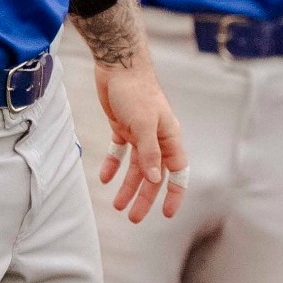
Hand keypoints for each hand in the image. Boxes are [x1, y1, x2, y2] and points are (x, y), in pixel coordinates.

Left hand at [93, 58, 186, 222]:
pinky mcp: (122, 126)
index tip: (167, 214)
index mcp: (170, 138)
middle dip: (144, 197)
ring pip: (135, 167)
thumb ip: (150, 153)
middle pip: (153, 175)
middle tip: (132, 217)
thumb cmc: (136, 91)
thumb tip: (155, 180)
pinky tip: (104, 178)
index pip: (177, 173)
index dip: (174, 194)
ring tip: (117, 205)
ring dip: (127, 186)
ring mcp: (139, 133)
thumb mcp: (144, 123)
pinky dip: (112, 165)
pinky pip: (118, 152)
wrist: (117, 64)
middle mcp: (157, 139)